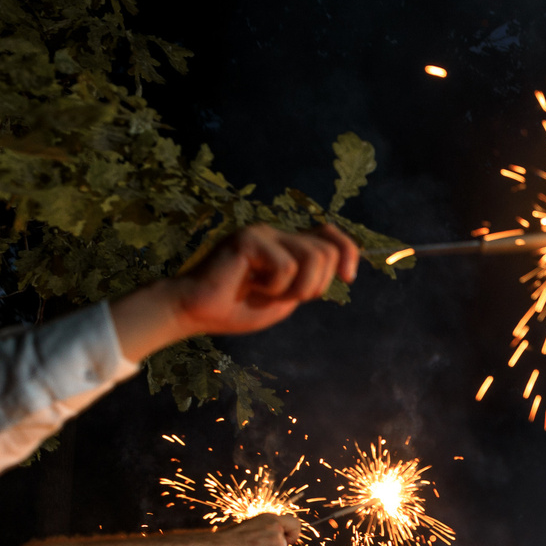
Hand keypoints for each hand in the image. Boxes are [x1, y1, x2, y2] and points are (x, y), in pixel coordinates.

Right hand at [112, 225, 361, 357]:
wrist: (196, 312)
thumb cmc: (236, 308)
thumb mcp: (284, 298)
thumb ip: (308, 281)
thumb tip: (342, 268)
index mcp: (285, 245)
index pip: (329, 234)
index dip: (348, 251)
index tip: (349, 277)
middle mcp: (276, 233)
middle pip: (328, 251)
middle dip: (316, 285)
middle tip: (285, 298)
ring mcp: (262, 233)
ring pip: (313, 258)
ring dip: (296, 289)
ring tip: (266, 293)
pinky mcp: (249, 239)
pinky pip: (287, 267)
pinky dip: (274, 288)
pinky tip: (249, 287)